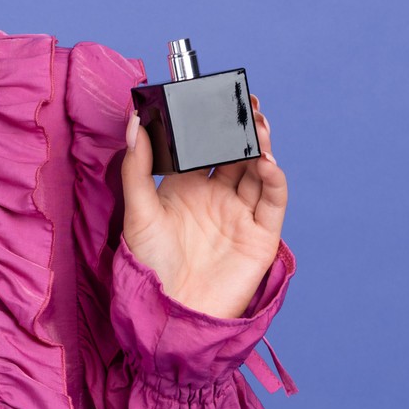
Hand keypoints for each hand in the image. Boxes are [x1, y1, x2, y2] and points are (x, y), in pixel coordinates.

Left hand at [118, 93, 287, 318]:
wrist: (172, 314)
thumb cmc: (149, 268)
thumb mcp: (137, 213)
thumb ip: (137, 167)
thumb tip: (134, 120)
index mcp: (186, 187)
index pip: (203, 145)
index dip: (209, 122)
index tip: (211, 94)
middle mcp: (216, 196)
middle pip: (235, 151)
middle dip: (241, 125)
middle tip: (245, 99)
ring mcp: (240, 213)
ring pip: (257, 169)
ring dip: (260, 144)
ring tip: (256, 122)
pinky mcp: (261, 234)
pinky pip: (273, 199)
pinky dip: (274, 176)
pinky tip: (266, 159)